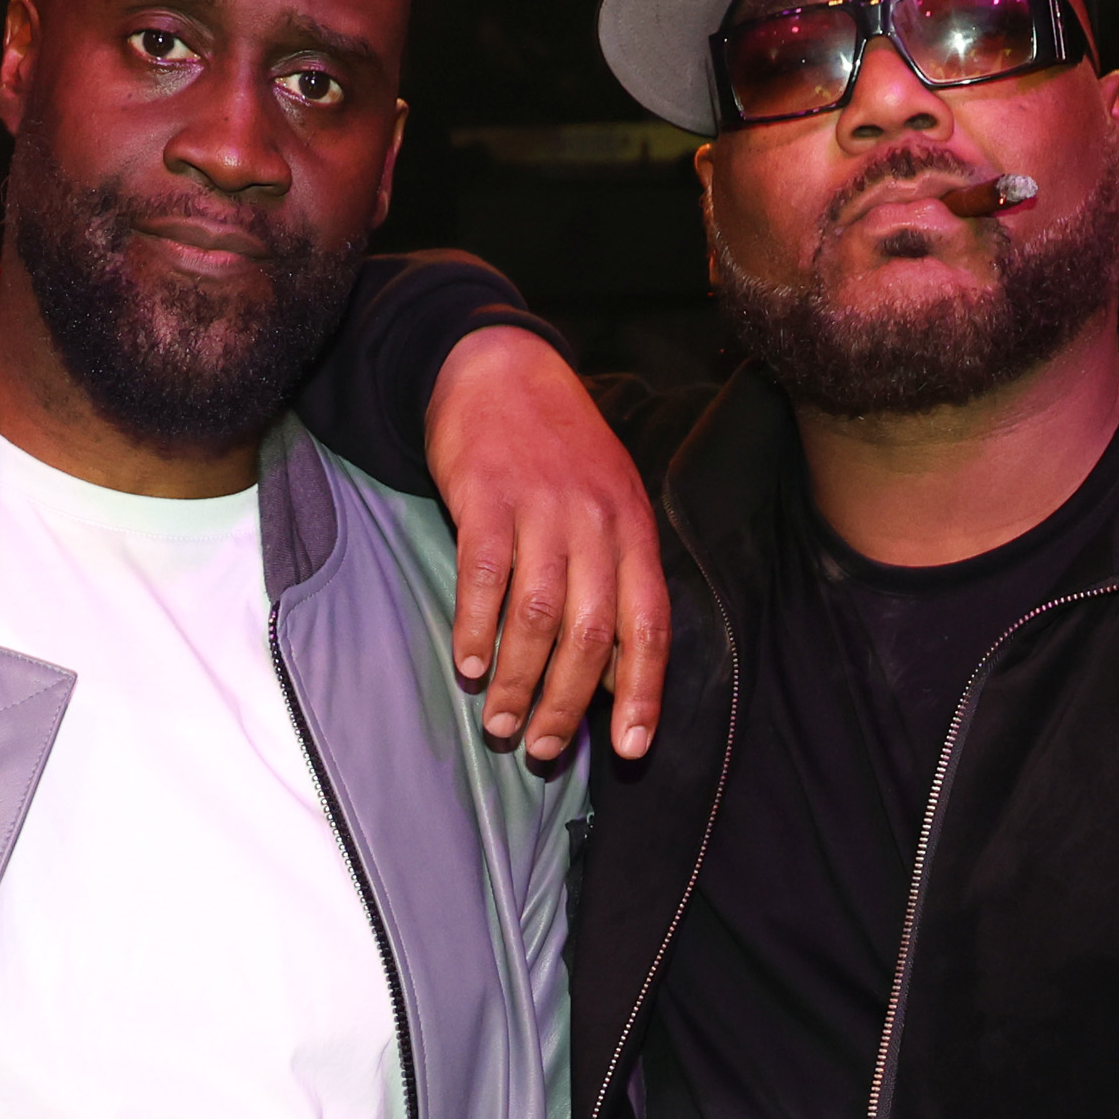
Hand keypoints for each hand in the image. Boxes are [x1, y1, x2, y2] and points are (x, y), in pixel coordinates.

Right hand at [426, 325, 669, 765]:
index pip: (651, 624)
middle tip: (541, 748)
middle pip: (593, 633)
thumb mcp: (608, 506)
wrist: (500, 369)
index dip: (644, 692)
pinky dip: (475, 626)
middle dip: (568, 703)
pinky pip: (483, 575)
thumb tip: (619, 676)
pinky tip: (467, 662)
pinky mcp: (487, 495)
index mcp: (634, 530)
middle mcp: (596, 522)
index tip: (632, 749)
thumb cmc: (557, 453)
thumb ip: (616, 582)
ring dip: (517, 678)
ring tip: (497, 722)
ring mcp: (541, 507)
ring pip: (539, 614)